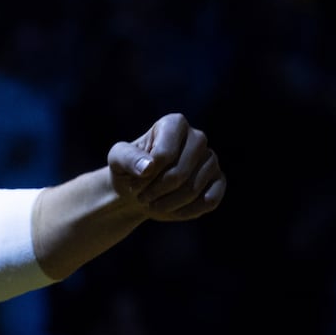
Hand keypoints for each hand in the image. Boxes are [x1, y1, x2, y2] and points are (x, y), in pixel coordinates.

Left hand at [108, 113, 224, 220]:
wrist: (139, 190)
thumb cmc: (128, 169)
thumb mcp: (117, 159)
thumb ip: (127, 157)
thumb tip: (149, 166)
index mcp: (174, 124)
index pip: (165, 154)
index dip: (146, 175)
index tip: (134, 180)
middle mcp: (198, 138)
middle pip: (180, 173)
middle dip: (157, 191)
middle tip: (142, 197)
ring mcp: (211, 159)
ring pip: (194, 189)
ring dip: (167, 203)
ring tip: (152, 202)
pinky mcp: (219, 181)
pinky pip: (209, 201)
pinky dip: (186, 210)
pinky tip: (172, 209)